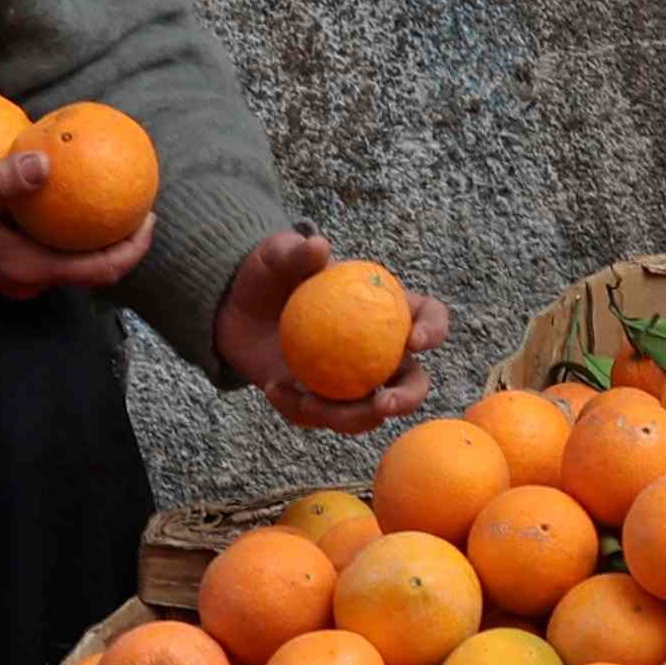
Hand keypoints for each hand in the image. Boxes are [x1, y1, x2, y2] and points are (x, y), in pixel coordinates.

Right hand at [0, 148, 157, 305]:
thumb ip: (2, 180)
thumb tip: (47, 162)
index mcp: (26, 269)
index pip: (99, 271)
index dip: (133, 248)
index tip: (150, 215)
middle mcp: (25, 279)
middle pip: (90, 267)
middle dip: (117, 238)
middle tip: (134, 200)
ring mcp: (11, 274)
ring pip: (67, 258)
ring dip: (90, 233)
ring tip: (105, 194)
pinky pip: (45, 247)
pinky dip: (62, 227)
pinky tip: (59, 194)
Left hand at [219, 224, 436, 435]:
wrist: (233, 309)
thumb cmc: (267, 275)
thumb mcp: (277, 255)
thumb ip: (297, 251)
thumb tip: (318, 247)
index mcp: (385, 310)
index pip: (427, 317)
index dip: (433, 331)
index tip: (412, 342)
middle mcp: (378, 351)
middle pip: (412, 382)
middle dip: (406, 399)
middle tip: (382, 403)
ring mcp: (351, 382)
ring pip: (369, 413)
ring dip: (346, 418)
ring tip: (307, 402)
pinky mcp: (321, 403)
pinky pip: (320, 417)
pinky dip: (298, 409)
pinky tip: (273, 388)